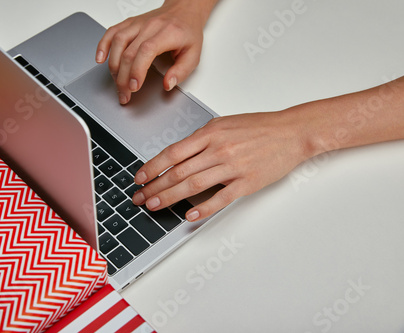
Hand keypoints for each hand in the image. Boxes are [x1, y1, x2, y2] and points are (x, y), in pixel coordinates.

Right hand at [96, 0, 216, 103]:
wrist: (184, 10)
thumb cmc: (187, 32)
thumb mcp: (194, 55)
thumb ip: (181, 71)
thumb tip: (167, 84)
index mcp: (167, 33)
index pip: (146, 51)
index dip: (136, 70)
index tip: (134, 86)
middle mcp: (150, 26)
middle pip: (129, 52)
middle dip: (123, 77)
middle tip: (124, 94)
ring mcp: (138, 24)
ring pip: (118, 42)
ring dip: (113, 65)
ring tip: (116, 82)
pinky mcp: (130, 23)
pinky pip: (112, 32)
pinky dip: (103, 45)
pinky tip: (100, 58)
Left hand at [131, 111, 311, 221]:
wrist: (291, 132)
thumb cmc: (259, 127)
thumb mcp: (224, 124)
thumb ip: (201, 139)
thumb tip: (178, 155)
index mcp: (210, 133)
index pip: (172, 153)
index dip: (152, 167)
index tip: (140, 178)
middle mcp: (218, 149)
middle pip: (178, 172)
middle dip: (154, 186)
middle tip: (140, 197)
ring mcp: (233, 167)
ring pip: (193, 185)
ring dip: (170, 198)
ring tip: (155, 206)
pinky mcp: (247, 183)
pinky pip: (221, 198)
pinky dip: (203, 208)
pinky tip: (189, 216)